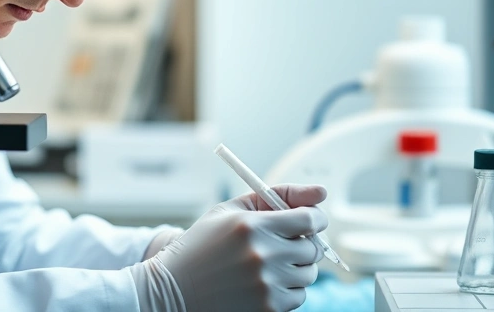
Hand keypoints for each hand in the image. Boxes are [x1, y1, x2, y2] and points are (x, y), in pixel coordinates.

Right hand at [130, 184, 327, 311]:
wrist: (173, 289)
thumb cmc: (202, 245)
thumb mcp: (229, 212)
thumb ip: (274, 197)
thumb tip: (320, 193)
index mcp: (252, 226)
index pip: (308, 219)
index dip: (315, 218)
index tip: (312, 221)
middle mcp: (262, 255)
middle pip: (312, 249)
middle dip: (305, 244)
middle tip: (287, 244)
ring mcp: (266, 285)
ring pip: (308, 275)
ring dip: (296, 269)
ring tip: (269, 265)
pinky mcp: (267, 308)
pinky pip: (298, 297)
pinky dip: (287, 290)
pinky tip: (263, 284)